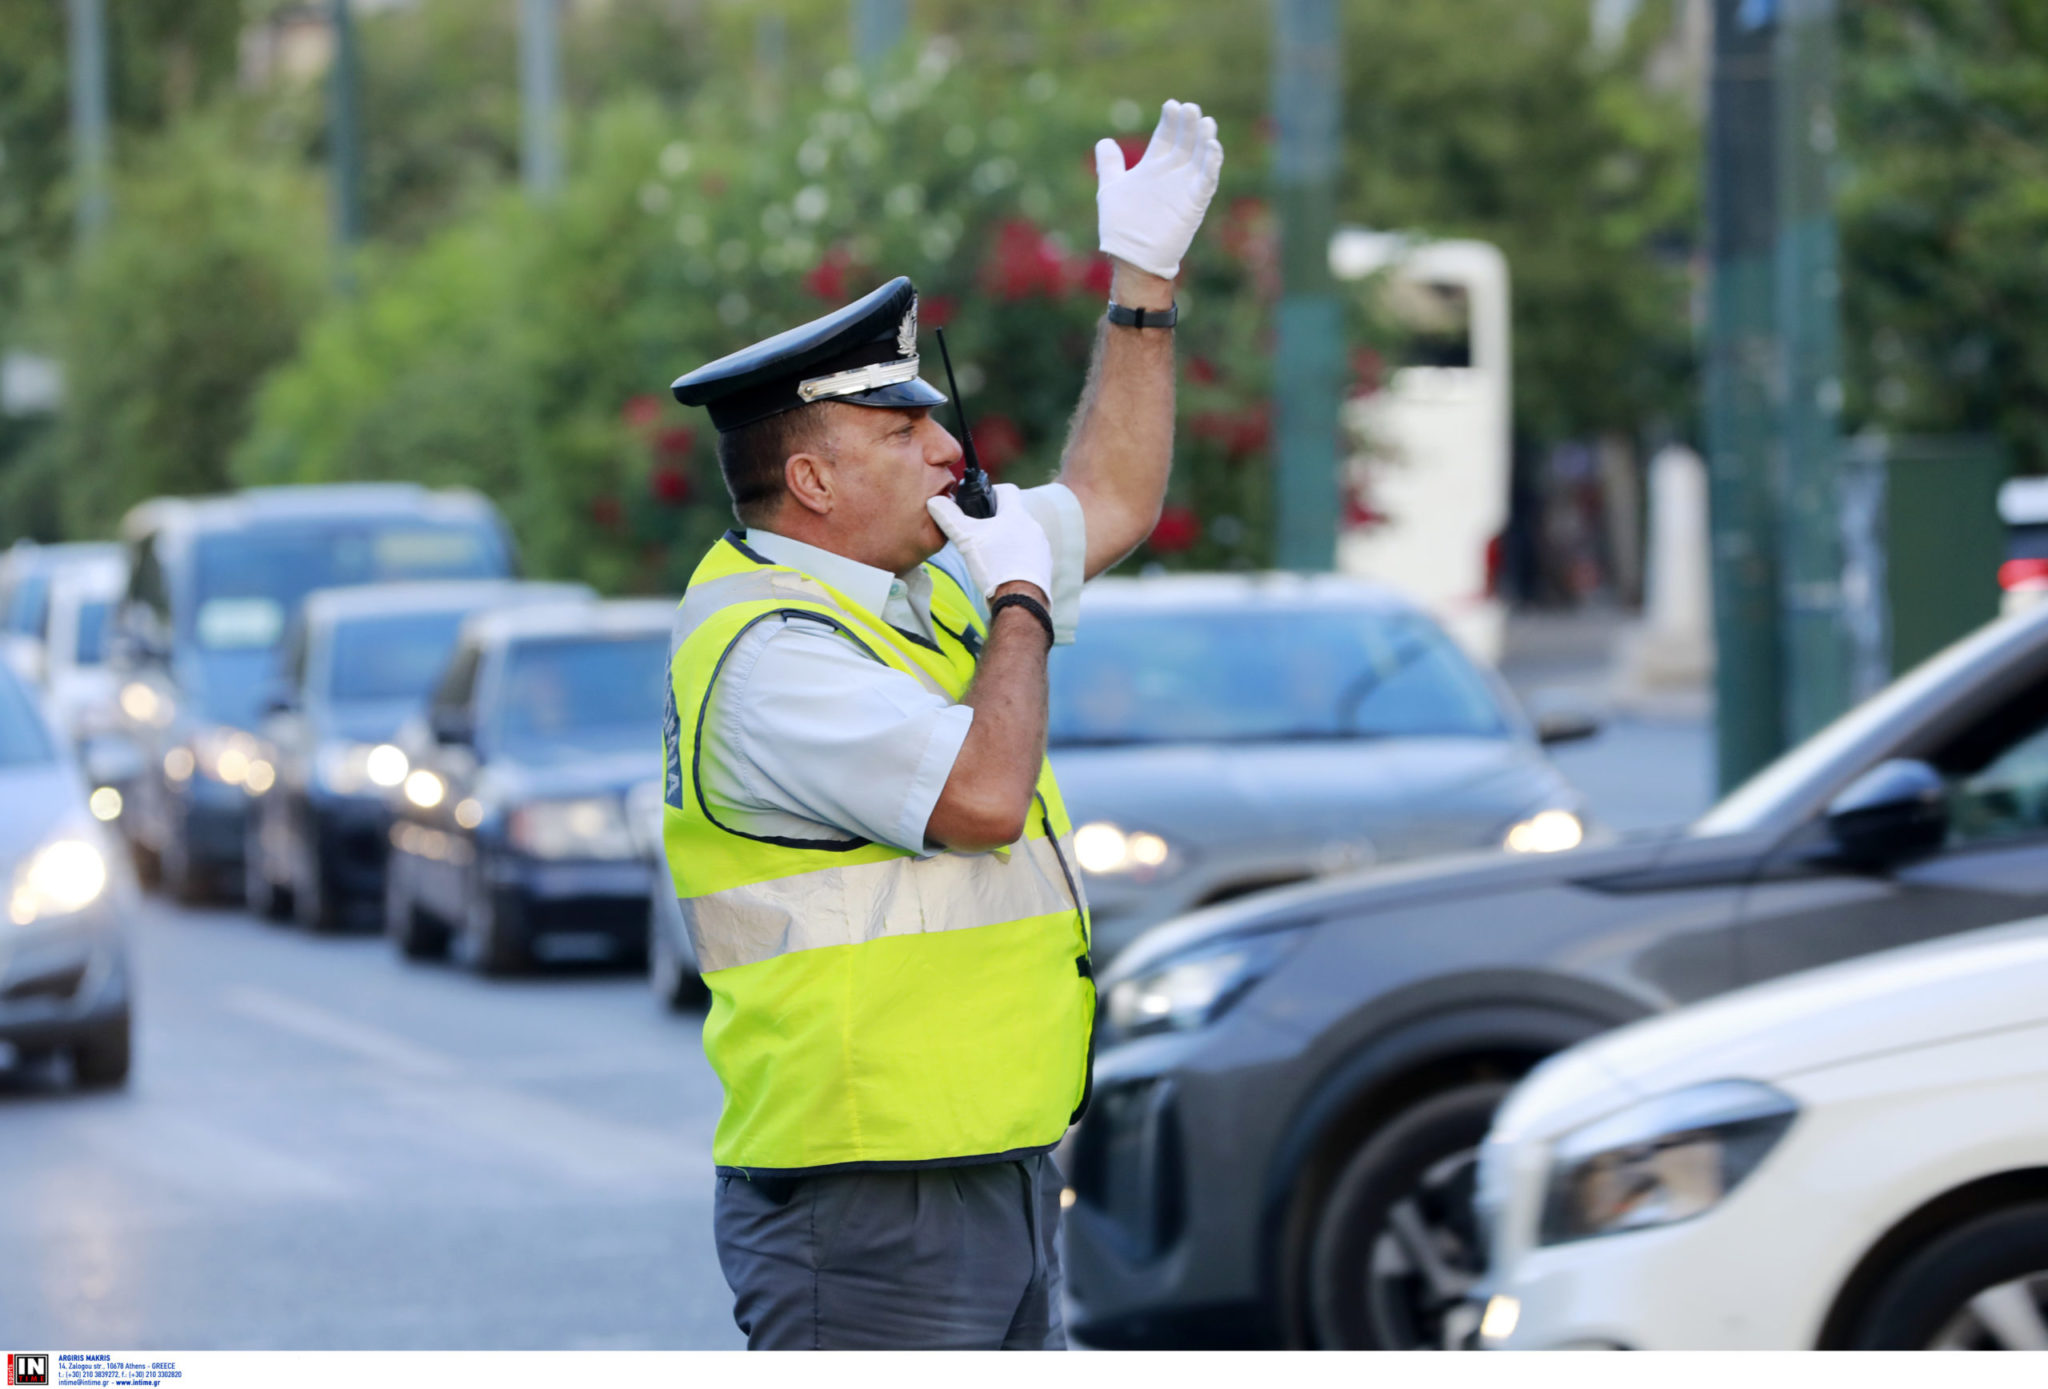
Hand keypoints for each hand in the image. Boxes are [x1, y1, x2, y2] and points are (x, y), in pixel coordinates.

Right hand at [927, 482, 1051, 600]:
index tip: (980, 504)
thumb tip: (934, 501)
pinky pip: (1029, 556)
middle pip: (1013, 515)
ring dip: (1007, 540)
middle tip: (978, 533)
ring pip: (1021, 536)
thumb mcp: (966, 539)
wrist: (1019, 600)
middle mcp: (1033, 527)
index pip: (1007, 490)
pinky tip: (1002, 570)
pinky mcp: (1043, 567)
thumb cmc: (994, 565)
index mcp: (1017, 514)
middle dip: (996, 521)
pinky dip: (1016, 559)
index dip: (992, 492)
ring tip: (990, 555)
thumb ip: (950, 518)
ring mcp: (1041, 548)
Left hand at [1094, 99, 1224, 281]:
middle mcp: (1172, 174)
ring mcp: (1184, 187)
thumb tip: (1105, 141)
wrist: (1130, 257)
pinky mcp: (1194, 203)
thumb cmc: (1121, 227)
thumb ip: (1110, 165)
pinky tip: (1213, 147)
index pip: (1166, 137)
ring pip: (1199, 158)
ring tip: (1206, 122)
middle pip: (1185, 142)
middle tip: (1190, 108)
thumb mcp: (1110, 189)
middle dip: (1188, 125)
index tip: (1172, 105)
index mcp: (1153, 167)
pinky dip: (1211, 164)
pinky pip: (1206, 181)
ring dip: (1204, 140)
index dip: (1170, 121)